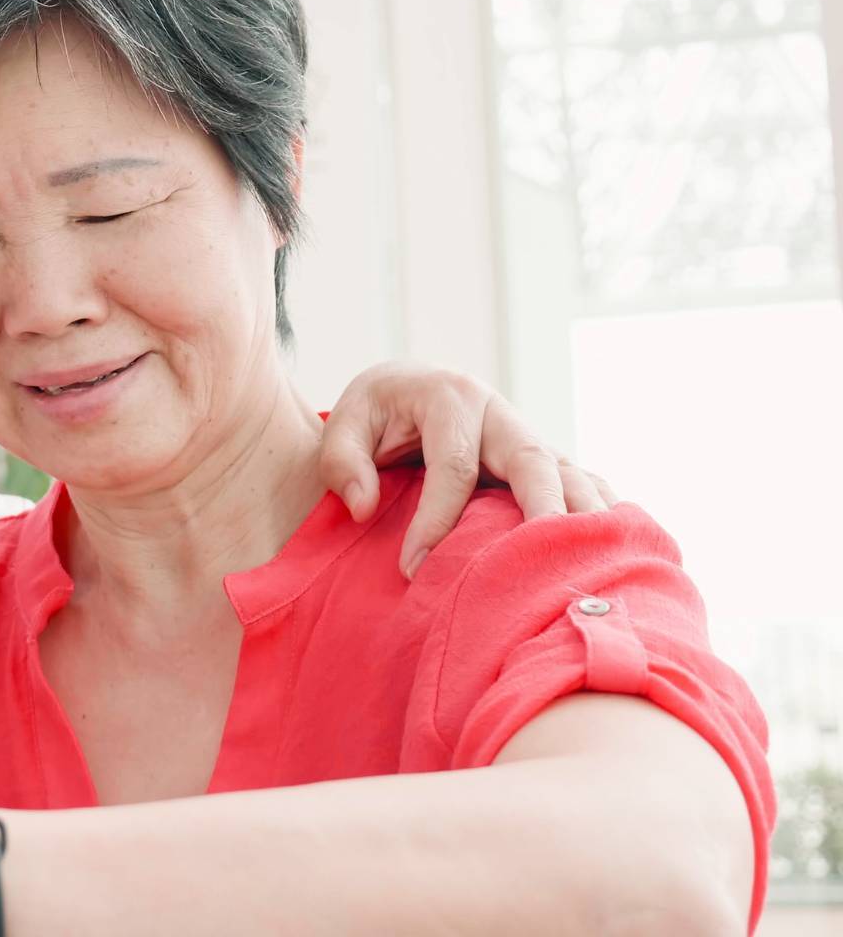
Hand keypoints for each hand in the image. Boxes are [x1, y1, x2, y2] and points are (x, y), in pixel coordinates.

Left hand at [317, 363, 617, 575]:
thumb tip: (364, 507)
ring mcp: (527, 436)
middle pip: (533, 461)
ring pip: (568, 474)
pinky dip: (600, 514)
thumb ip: (343, 461)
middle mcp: (499, 414)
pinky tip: (615, 549)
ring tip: (598, 561)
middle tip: (544, 561)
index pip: (453, 465)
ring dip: (585, 516)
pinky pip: (580, 484)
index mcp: (450, 399)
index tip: (413, 568)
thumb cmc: (374, 414)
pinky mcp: (543, 459)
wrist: (406, 388)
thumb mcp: (344, 424)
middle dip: (543, 510)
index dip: (436, 519)